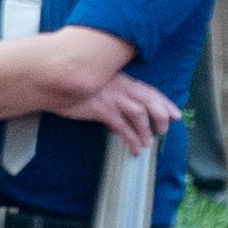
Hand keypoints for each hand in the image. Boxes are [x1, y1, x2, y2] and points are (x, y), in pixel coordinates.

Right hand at [63, 71, 184, 144]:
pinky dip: (132, 139)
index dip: (165, 103)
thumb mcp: (96, 80)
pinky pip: (123, 127)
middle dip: (162, 116)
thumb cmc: (71, 81)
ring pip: (140, 115)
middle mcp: (121, 87)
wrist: (52, 80)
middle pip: (150, 101)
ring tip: (148, 143)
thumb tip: (119, 99)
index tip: (175, 114)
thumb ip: (110, 87)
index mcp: (122, 79)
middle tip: (165, 129)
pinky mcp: (102, 110)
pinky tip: (134, 148)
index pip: (150, 91)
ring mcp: (112, 98)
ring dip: (147, 131)